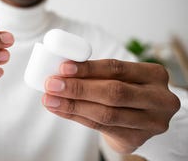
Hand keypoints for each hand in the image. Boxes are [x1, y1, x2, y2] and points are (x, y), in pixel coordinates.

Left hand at [42, 59, 179, 152]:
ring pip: (106, 114)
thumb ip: (97, 72)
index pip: (117, 68)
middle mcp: (159, 100)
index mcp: (155, 75)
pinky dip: (76, 117)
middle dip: (78, 88)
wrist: (141, 118)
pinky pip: (100, 128)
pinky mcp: (136, 140)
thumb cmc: (126, 88)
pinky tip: (59, 109)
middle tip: (51, 84)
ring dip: (72, 105)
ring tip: (49, 99)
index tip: (63, 68)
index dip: (88, 68)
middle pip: (114, 93)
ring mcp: (151, 123)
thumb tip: (61, 70)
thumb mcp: (121, 76)